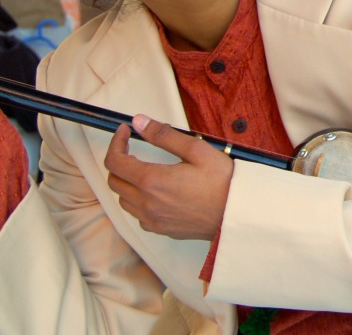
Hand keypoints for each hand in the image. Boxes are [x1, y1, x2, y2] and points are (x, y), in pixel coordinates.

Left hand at [105, 114, 233, 239]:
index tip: (126, 132)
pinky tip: (155, 192)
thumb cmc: (222, 182)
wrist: (237, 214)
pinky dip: (138, 200)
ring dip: (127, 182)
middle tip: (133, 148)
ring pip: (123, 200)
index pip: (115, 161)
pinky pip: (138, 215)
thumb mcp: (196, 149)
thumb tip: (139, 122)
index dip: (116, 143)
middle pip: (114, 181)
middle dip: (119, 161)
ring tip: (143, 169)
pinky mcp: (161, 229)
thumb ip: (164, 135)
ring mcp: (152, 219)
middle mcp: (146, 203)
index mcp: (151, 181)